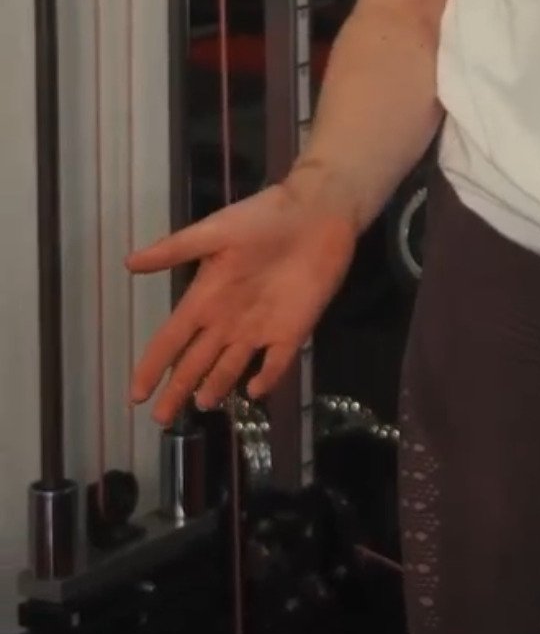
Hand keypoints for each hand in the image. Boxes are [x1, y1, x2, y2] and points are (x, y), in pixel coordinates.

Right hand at [128, 167, 359, 422]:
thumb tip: (128, 262)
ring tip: (202, 407)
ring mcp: (259, 328)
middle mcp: (227, 320)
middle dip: (177, 390)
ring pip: (230, 368)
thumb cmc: (262, 218)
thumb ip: (175, 251)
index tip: (136, 396)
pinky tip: (254, 391)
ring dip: (215, 387)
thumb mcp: (214, 232)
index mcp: (205, 298)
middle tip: (161, 420)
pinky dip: (266, 379)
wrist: (316, 212)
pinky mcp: (292, 331)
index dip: (153, 368)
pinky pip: (276, 363)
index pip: (171, 340)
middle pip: (196, 363)